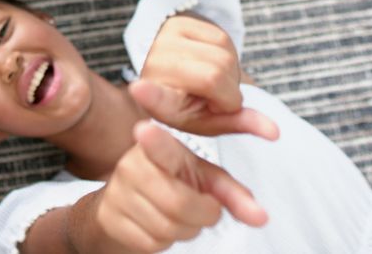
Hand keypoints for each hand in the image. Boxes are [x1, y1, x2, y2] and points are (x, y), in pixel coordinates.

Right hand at [94, 121, 266, 252]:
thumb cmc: (167, 186)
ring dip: (185, 230)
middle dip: (202, 215)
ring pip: (168, 227)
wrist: (120, 207)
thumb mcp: (201, 179)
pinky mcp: (110, 219)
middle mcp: (133, 167)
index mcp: (156, 149)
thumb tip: (260, 216)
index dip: (154, 141)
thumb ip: (232, 194)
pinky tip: (160, 227)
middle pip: (179, 203)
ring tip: (181, 218)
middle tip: (203, 210)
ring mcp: (119, 194)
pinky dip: (165, 242)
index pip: (158, 146)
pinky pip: (152, 242)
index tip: (145, 129)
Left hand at [137, 14, 277, 139]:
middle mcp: (155, 66)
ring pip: (222, 55)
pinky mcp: (179, 21)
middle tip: (220, 100)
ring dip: (230, 73)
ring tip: (215, 83)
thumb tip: (274, 131)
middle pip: (214, 75)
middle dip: (229, 91)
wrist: (173, 72)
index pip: (155, 99)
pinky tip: (214, 63)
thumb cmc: (189, 103)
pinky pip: (222, 38)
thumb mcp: (209, 121)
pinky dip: (228, 55)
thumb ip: (239, 123)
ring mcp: (164, 40)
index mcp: (156, 101)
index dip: (150, 95)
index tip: (139, 89)